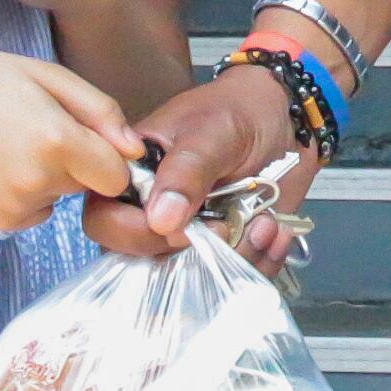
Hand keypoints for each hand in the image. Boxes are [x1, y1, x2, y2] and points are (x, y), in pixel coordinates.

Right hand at [0, 49, 143, 232]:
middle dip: (78, 162)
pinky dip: (28, 193)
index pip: (118, 175)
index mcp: (59, 141)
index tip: (88, 136)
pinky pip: (36, 212)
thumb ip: (102, 112)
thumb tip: (136, 151)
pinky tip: (0, 163)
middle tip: (40, 128)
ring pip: (61, 197)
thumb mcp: (50, 75)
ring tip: (13, 141)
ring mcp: (16, 206)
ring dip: (51, 177)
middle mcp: (39, 181)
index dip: (108, 155)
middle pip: (90, 185)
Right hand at [81, 63, 303, 258]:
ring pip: (192, 281)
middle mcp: (152, 215)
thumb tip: (160, 221)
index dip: (138, 235)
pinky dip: (261, 262)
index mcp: (132, 178)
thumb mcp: (212, 131)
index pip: (105, 223)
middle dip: (191, 256)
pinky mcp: (225, 251)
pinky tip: (277, 230)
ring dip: (236, 259)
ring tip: (266, 223)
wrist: (285, 117)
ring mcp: (190, 238)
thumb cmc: (237, 110)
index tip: (185, 225)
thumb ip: (186, 170)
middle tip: (229, 226)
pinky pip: (233, 278)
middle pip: (142, 264)